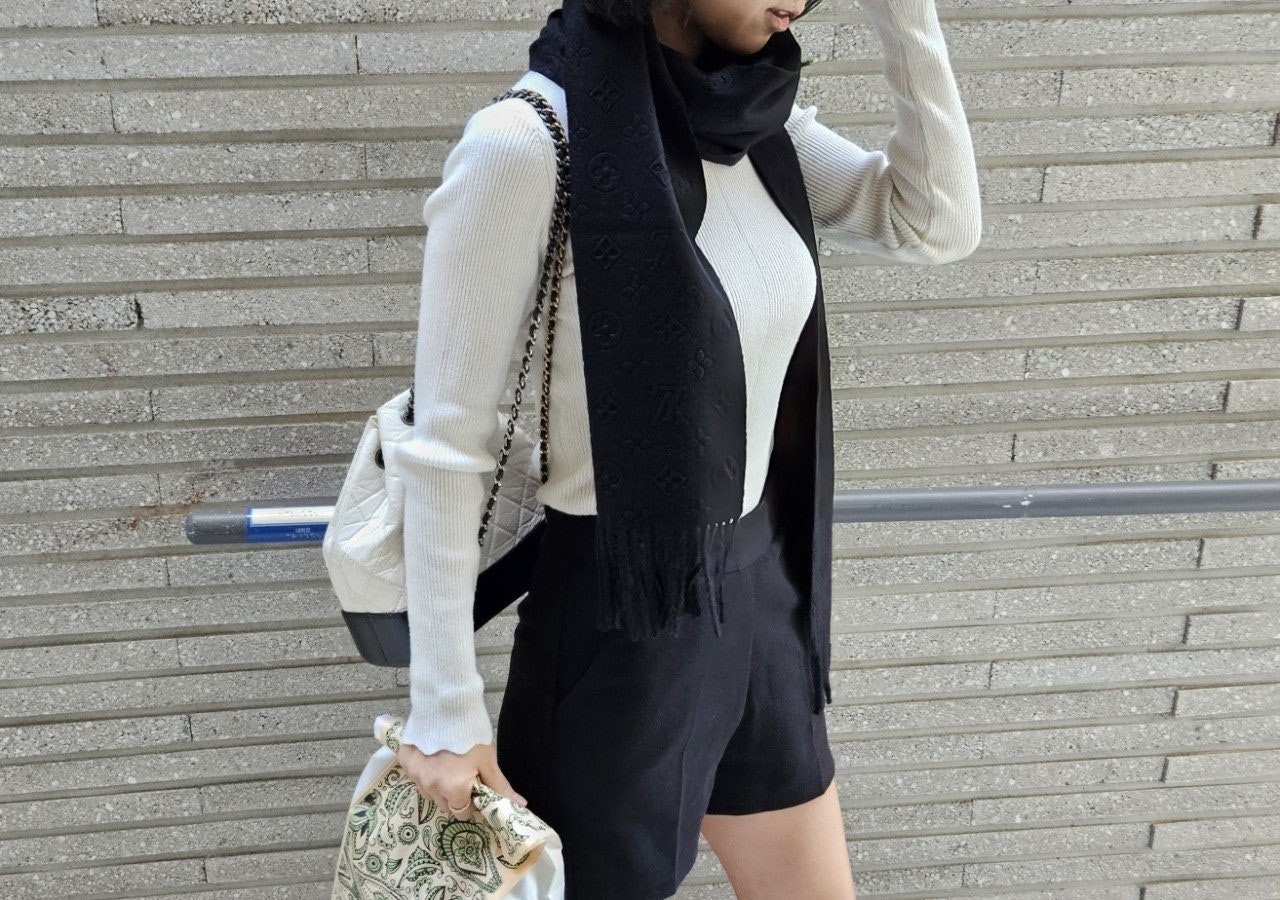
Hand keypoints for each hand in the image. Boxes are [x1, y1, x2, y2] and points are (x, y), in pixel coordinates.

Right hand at [397, 740, 527, 821]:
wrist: (448, 702)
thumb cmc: (471, 732)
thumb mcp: (488, 761)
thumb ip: (499, 786)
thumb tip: (520, 805)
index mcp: (454, 789)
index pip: (462, 812)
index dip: (472, 803)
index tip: (476, 788)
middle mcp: (431, 787)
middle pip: (445, 805)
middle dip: (455, 797)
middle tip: (464, 776)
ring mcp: (415, 775)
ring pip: (429, 792)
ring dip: (439, 786)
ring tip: (448, 764)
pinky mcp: (404, 762)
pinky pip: (416, 776)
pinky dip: (424, 771)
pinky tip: (433, 756)